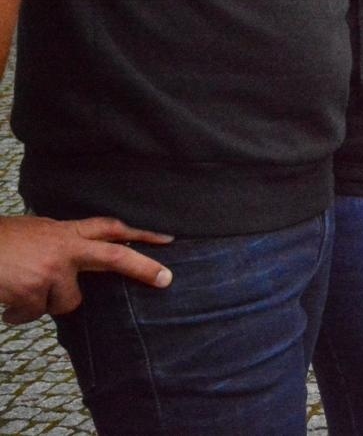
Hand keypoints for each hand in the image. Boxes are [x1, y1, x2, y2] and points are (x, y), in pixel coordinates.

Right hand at [0, 215, 172, 324]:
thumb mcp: (34, 233)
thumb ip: (59, 243)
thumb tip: (76, 260)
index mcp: (64, 231)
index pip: (109, 228)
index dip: (138, 234)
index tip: (166, 240)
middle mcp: (64, 247)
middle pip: (114, 257)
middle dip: (143, 267)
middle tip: (166, 279)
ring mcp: (52, 269)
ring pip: (66, 302)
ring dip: (42, 303)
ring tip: (17, 288)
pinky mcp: (35, 290)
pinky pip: (35, 313)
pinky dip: (19, 314)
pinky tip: (5, 303)